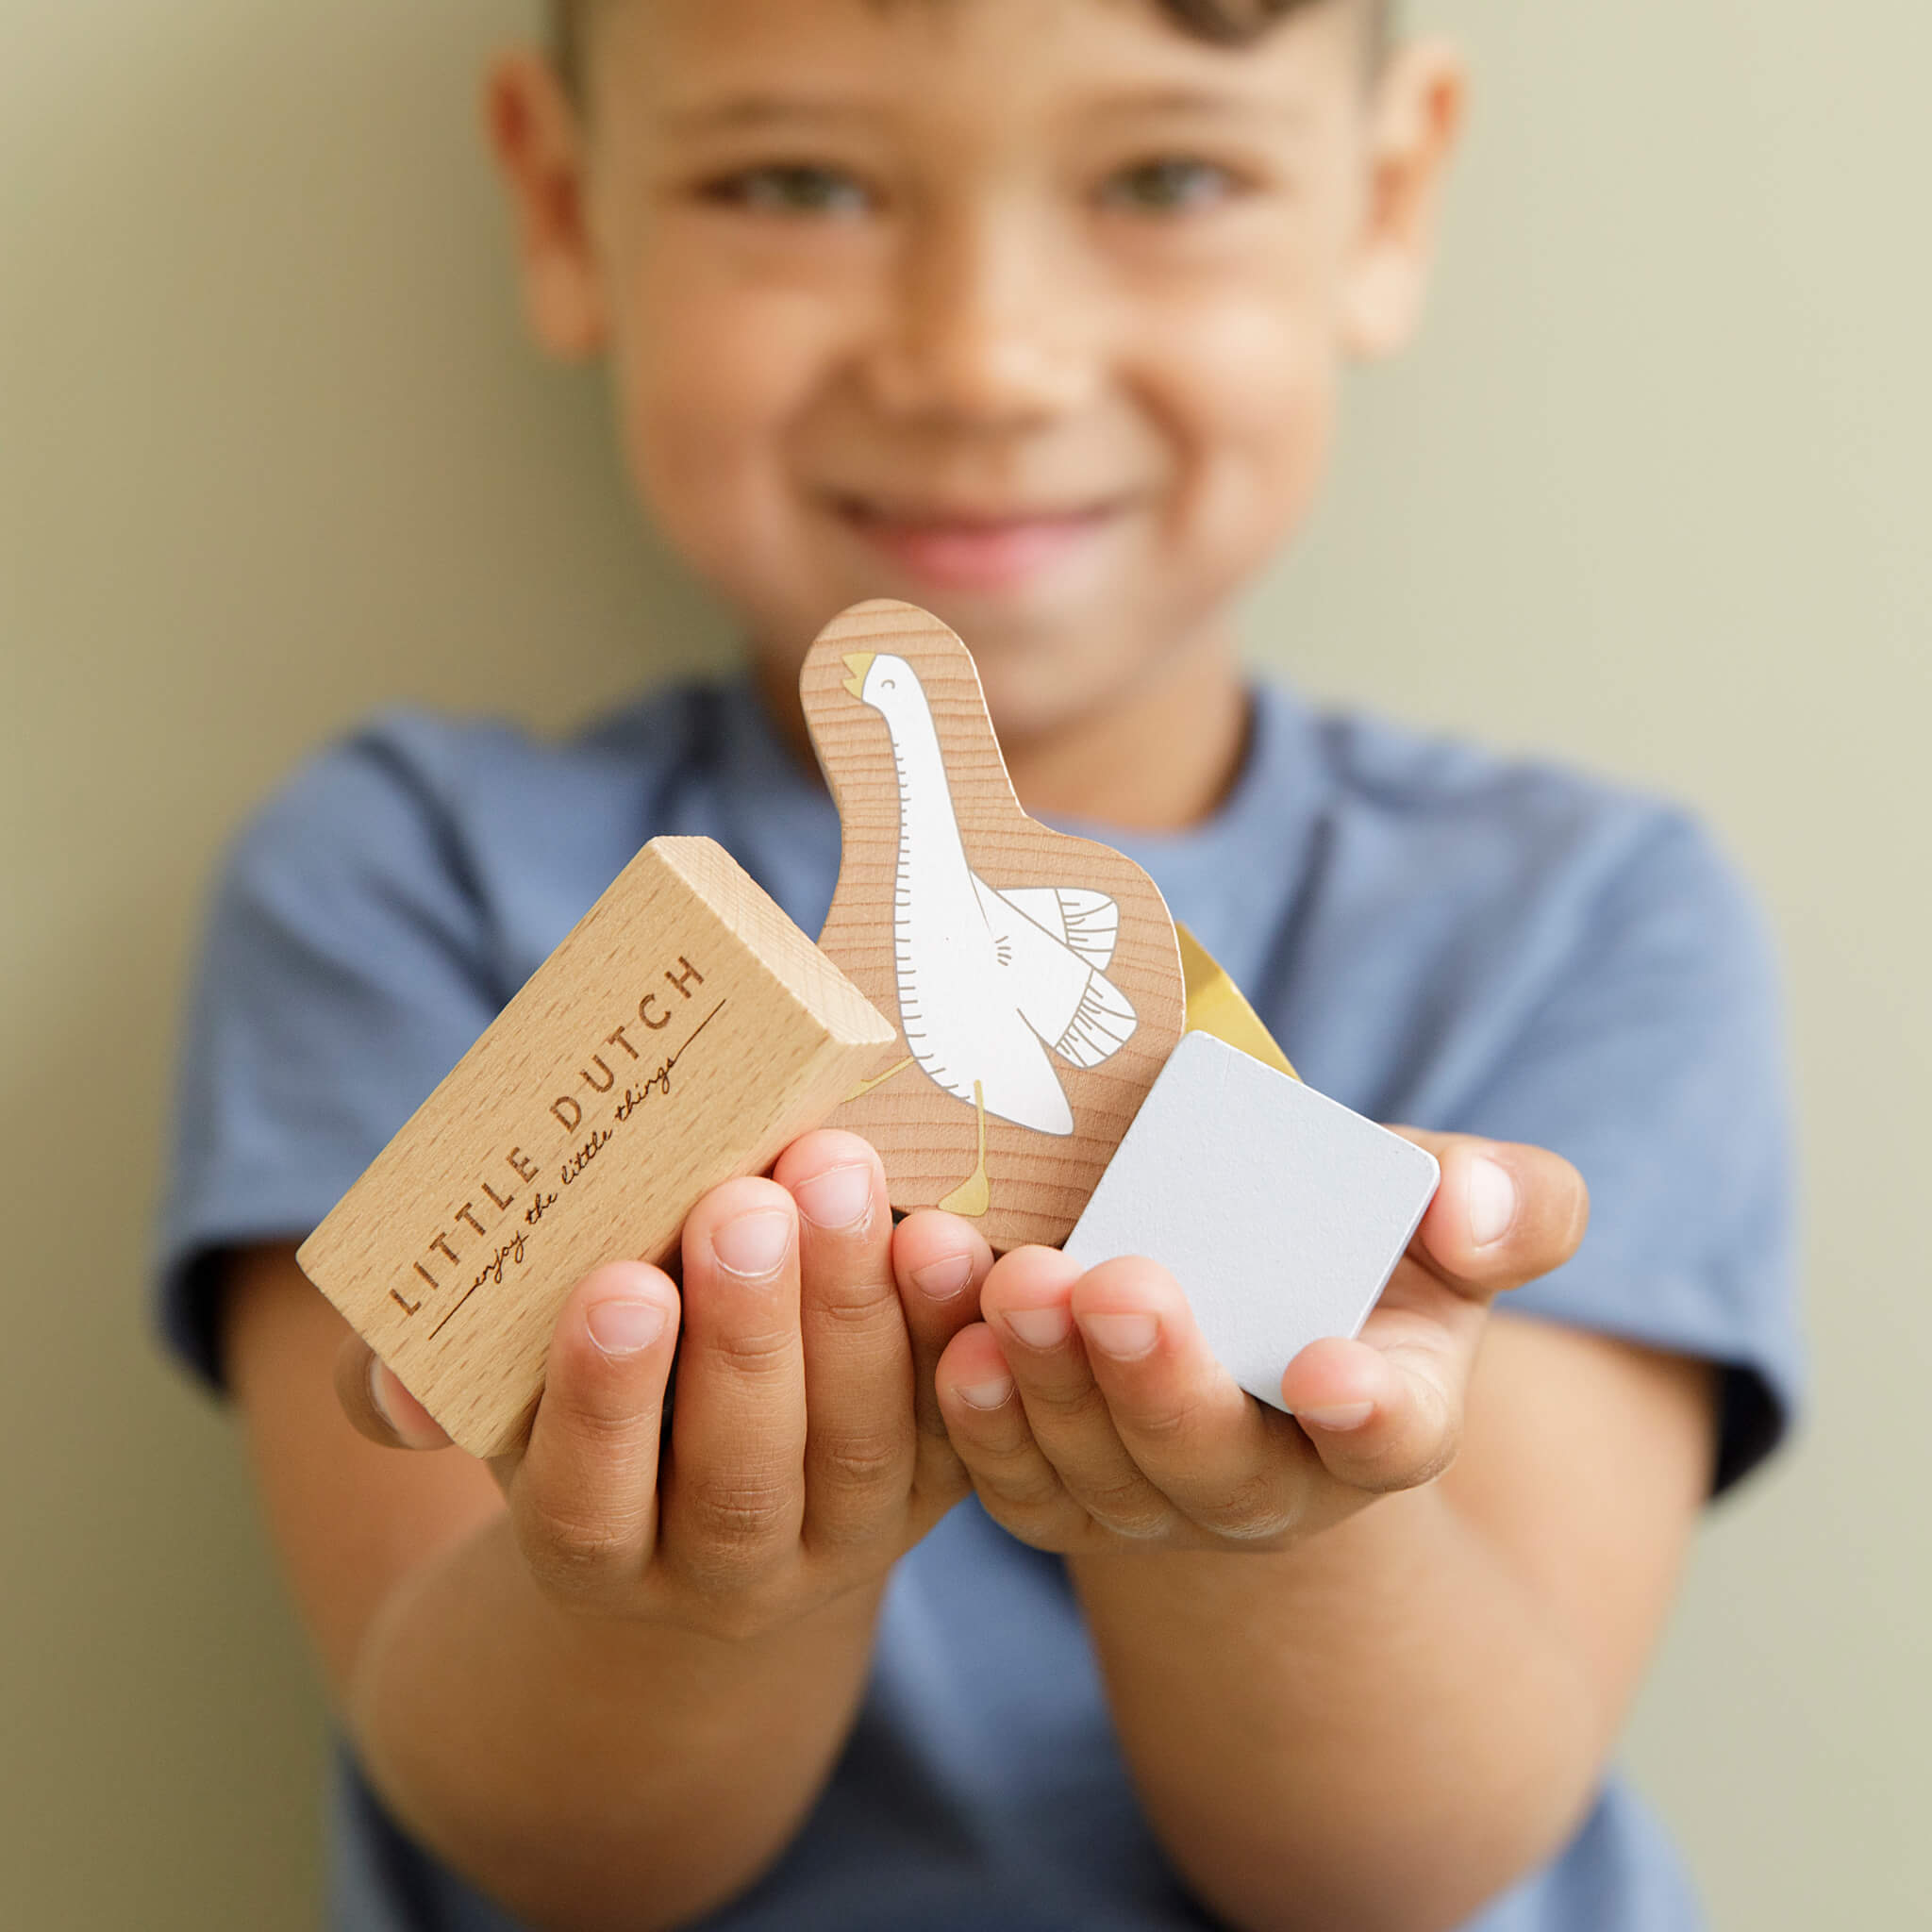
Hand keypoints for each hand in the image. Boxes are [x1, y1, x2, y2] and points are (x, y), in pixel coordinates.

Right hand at [334, 1131, 980, 1637]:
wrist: (712, 1516)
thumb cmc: (588, 1417)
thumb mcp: (498, 1409)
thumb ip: (430, 1387)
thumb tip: (384, 1384)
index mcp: (592, 1552)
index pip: (587, 1502)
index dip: (603, 1401)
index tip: (619, 1284)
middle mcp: (720, 1572)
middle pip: (738, 1478)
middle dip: (745, 1335)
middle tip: (745, 1201)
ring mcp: (838, 1540)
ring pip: (854, 1449)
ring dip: (853, 1310)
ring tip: (837, 1176)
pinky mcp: (931, 1491)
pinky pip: (957, 1426)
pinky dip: (953, 1331)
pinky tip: (945, 1232)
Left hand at [891, 1132, 1587, 1554]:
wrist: (1245, 1316)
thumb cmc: (1357, 1256)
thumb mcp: (1445, 1215)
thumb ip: (1507, 1205)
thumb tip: (1474, 1210)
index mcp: (1385, 1417)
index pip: (1391, 1436)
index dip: (1367, 1413)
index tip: (1331, 1370)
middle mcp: (1268, 1485)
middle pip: (1213, 1460)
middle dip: (1158, 1380)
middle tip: (1112, 1285)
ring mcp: (1152, 1499)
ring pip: (1093, 1469)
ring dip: (1042, 1383)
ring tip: (1006, 1283)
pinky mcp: (1056, 1493)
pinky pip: (1008, 1475)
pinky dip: (972, 1412)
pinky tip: (944, 1339)